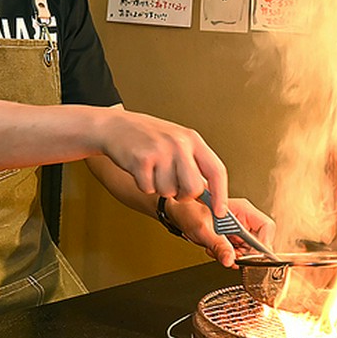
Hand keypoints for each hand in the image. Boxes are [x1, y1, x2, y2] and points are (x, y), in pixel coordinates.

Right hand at [98, 108, 228, 210]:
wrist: (115, 126)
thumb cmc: (147, 136)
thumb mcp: (178, 142)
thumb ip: (194, 164)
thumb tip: (210, 193)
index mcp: (192, 139)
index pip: (216, 170)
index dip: (221, 194)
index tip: (220, 211)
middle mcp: (179, 144)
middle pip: (193, 188)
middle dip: (184, 195)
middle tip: (174, 186)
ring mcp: (161, 151)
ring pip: (169, 192)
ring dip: (159, 188)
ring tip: (153, 170)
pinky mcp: (141, 160)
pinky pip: (148, 189)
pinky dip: (143, 185)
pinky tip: (141, 170)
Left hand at [162, 196, 274, 268]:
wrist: (177, 211)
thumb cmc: (188, 209)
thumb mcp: (203, 229)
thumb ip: (218, 245)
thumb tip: (230, 260)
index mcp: (242, 210)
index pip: (266, 227)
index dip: (264, 244)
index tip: (256, 257)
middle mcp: (243, 219)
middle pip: (258, 242)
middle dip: (244, 254)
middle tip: (230, 256)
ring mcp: (238, 230)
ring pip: (247, 251)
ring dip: (232, 255)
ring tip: (216, 249)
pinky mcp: (231, 238)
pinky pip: (236, 253)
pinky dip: (225, 255)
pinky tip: (213, 249)